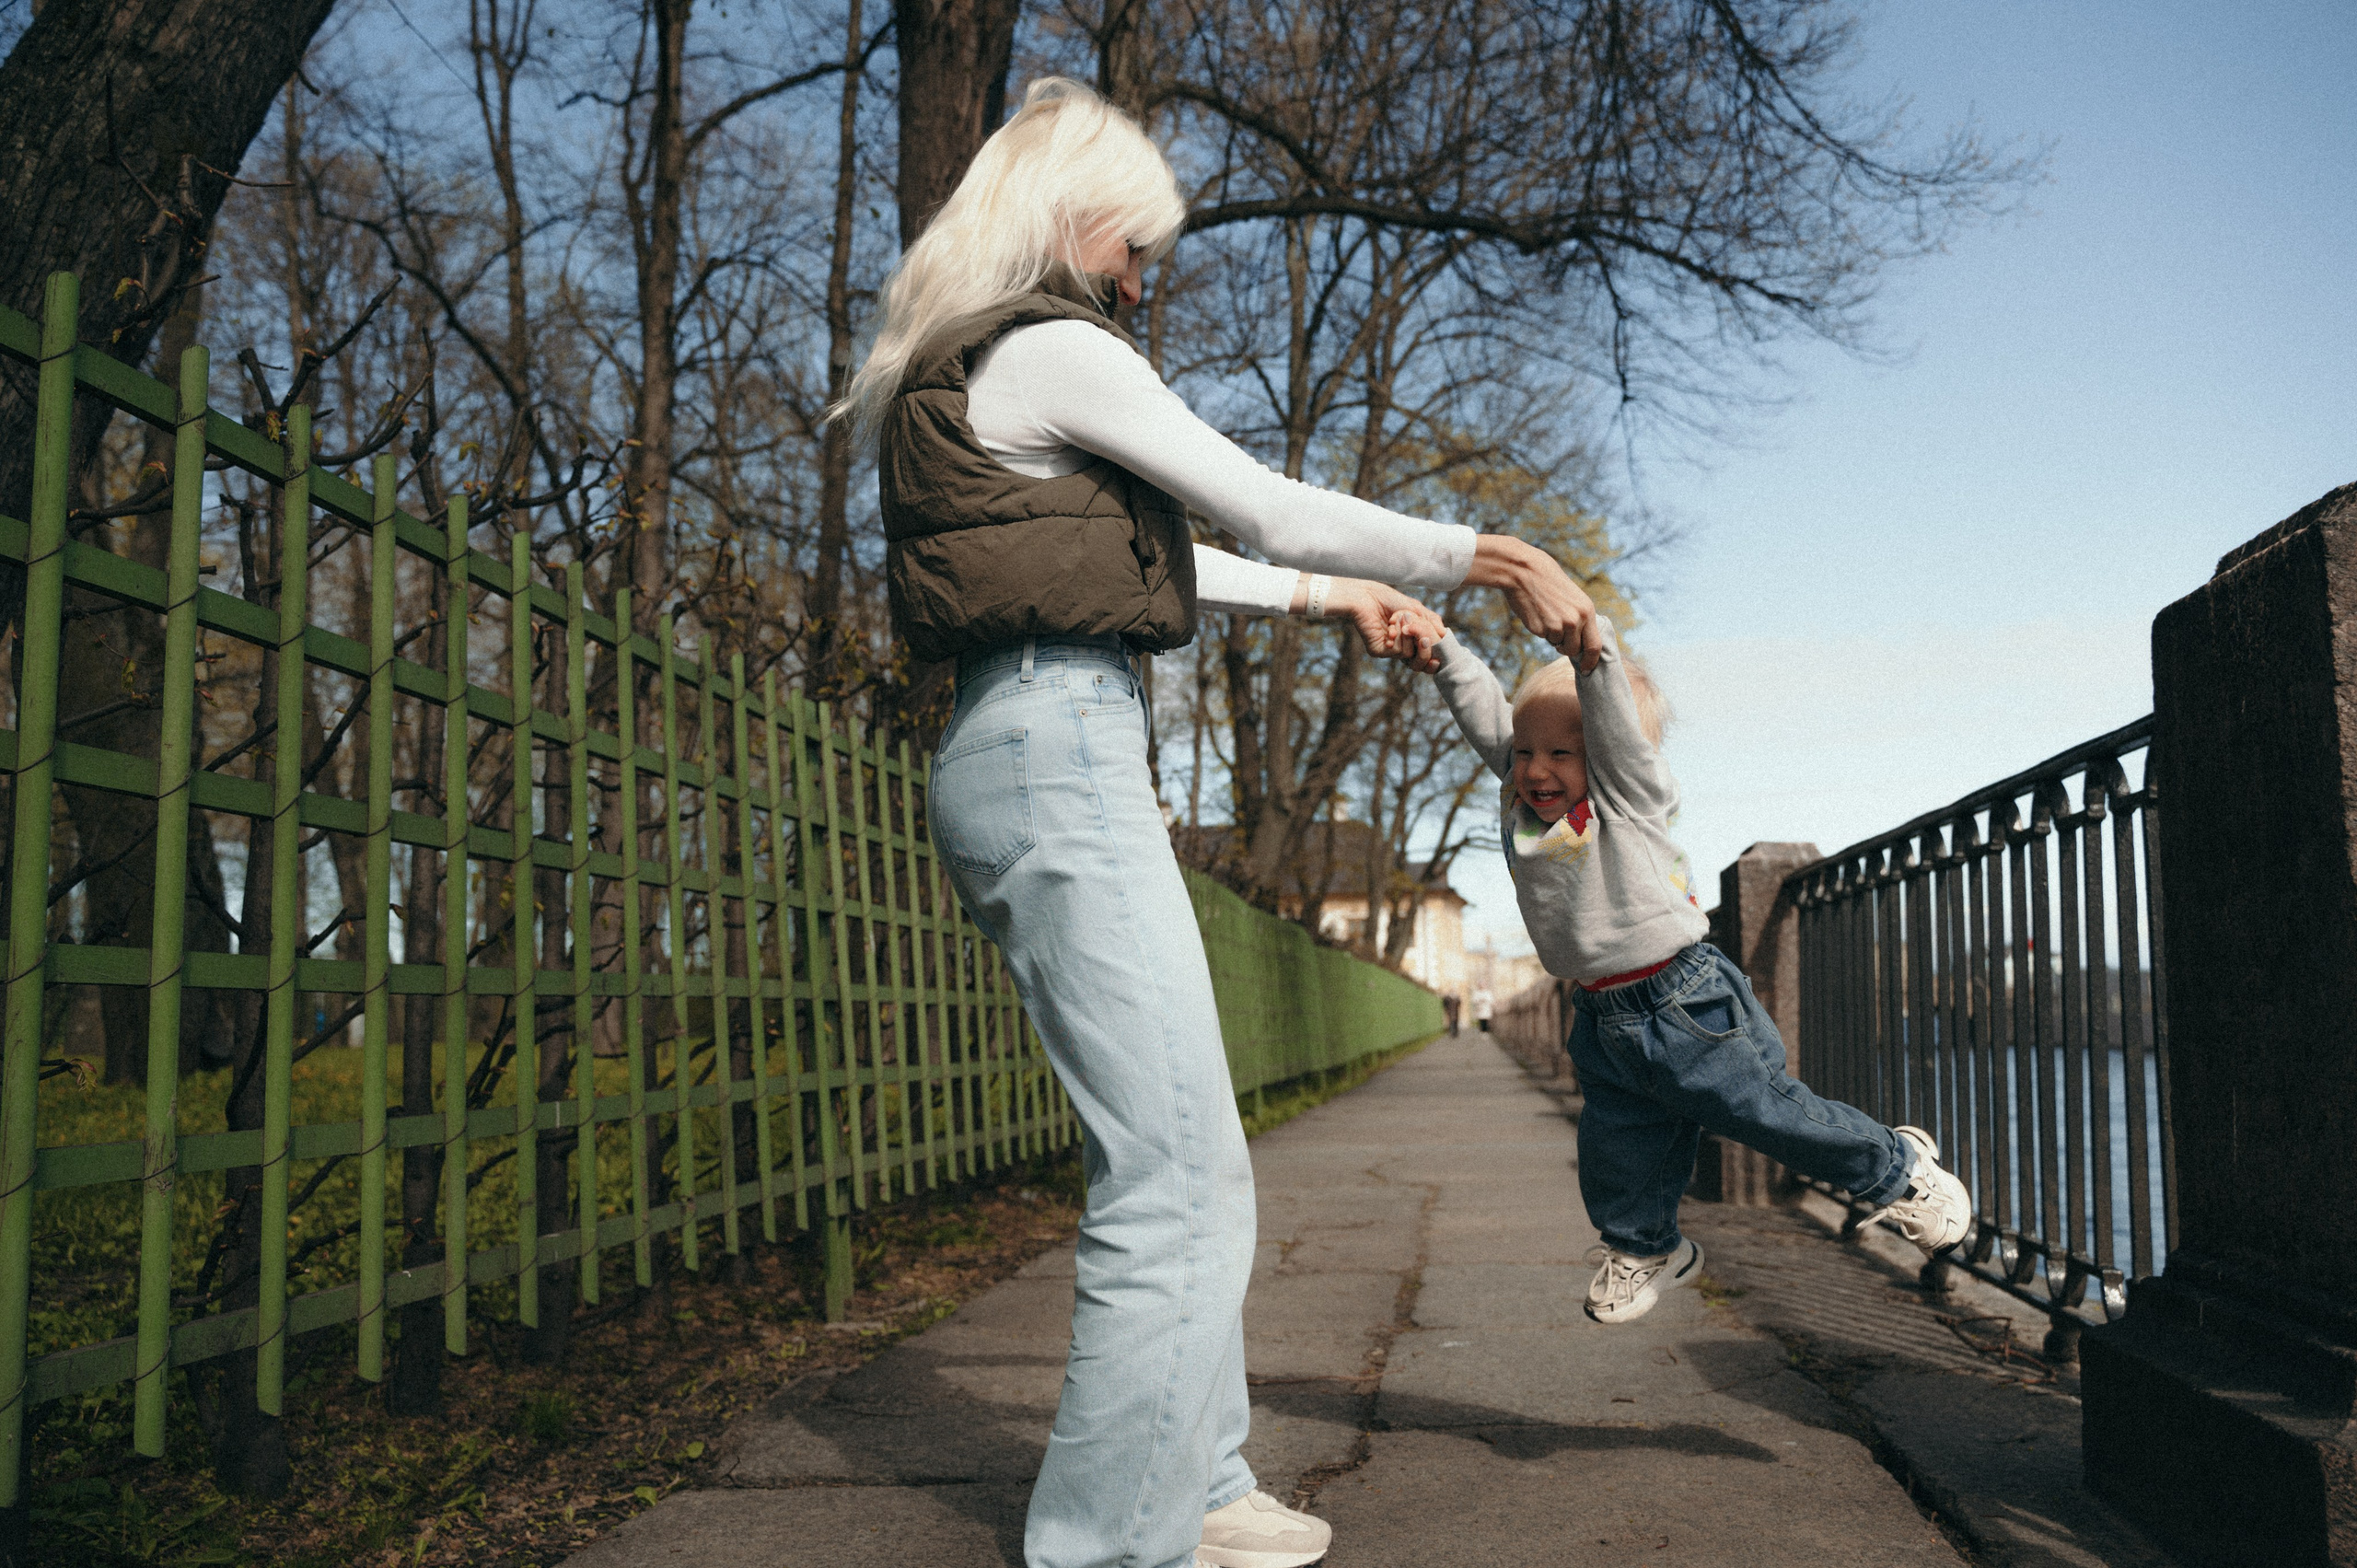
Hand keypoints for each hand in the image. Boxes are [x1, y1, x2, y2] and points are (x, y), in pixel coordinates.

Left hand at [1318, 579, 1445, 670]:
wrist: (1368, 596)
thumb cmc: (1390, 600)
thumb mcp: (1417, 610)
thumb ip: (1432, 622)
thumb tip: (1444, 635)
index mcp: (1409, 640)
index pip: (1427, 656)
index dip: (1435, 657)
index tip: (1439, 655)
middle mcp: (1400, 648)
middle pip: (1422, 661)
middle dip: (1425, 642)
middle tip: (1421, 631)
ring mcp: (1389, 651)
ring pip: (1411, 654)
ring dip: (1408, 633)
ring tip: (1397, 618)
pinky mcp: (1378, 651)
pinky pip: (1399, 652)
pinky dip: (1398, 635)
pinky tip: (1389, 625)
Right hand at [1464, 535, 1602, 669]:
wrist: (1524, 571)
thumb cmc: (1548, 582)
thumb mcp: (1572, 597)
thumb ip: (1579, 617)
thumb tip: (1580, 641)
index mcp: (1587, 610)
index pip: (1595, 645)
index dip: (1591, 660)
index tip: (1587, 669)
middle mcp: (1575, 620)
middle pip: (1575, 650)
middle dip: (1567, 648)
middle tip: (1559, 636)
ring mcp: (1557, 626)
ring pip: (1558, 645)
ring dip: (1553, 637)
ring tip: (1547, 615)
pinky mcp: (1540, 629)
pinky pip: (1544, 638)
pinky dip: (1541, 630)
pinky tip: (1537, 613)